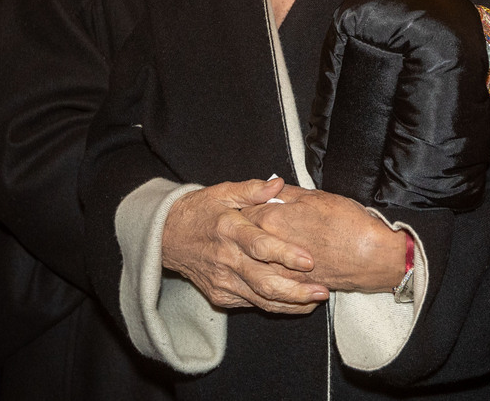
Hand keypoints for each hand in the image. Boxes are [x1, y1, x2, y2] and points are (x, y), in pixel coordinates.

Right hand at [161, 177, 327, 313]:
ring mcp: (222, 280)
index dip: (285, 255)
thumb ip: (252, 190)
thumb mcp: (222, 192)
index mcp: (228, 229)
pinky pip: (252, 304)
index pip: (259, 246)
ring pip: (261, 299)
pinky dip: (275, 305)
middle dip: (297, 290)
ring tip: (316, 298)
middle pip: (264, 282)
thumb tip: (279, 184)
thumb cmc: (199, 211)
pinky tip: (295, 301)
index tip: (309, 260)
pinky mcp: (220, 295)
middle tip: (323, 290)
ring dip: (291, 302)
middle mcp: (226, 258)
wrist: (166, 236)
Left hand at [242, 186, 406, 292]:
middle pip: (243, 241)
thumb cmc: (347, 222)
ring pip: (254, 265)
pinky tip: (274, 271)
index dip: (243, 210)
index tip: (244, 209)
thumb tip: (269, 188)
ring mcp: (280, 270)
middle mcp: (271, 247)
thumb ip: (284, 193)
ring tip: (260, 251)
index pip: (243, 213)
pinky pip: (271, 285)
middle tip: (248, 231)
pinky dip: (270, 278)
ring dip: (253, 258)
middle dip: (243, 235)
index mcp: (272, 219)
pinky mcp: (293, 288)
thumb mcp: (314, 196)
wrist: (372, 255)